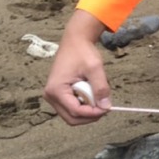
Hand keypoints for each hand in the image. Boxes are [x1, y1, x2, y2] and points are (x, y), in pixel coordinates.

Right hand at [43, 10, 110, 124]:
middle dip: (90, 115)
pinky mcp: (59, 95)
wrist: (75, 40)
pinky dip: (84, 105)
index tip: (107, 108)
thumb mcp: (95, 68)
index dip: (93, 113)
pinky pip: (72, 107)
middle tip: (104, 106)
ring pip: (72, 115)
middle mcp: (51, 95)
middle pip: (72, 118)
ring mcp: (53, 96)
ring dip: (87, 110)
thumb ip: (101, 88)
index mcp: (56, 89)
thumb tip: (106, 106)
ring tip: (96, 96)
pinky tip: (91, 94)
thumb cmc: (82, 51)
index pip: (75, 111)